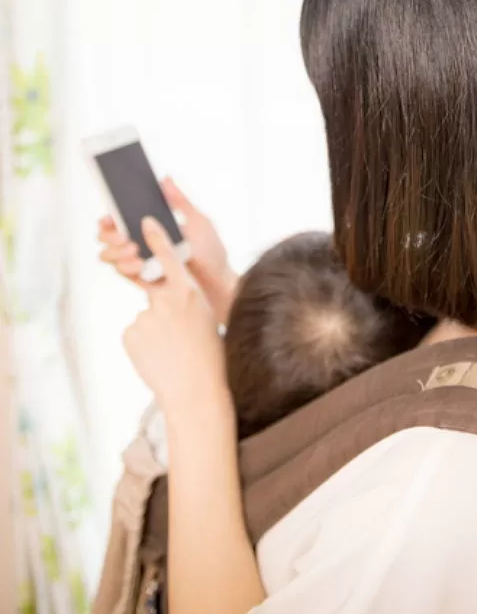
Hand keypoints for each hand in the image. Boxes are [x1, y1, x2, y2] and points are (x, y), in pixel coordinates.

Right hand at [98, 177, 236, 322]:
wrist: (220, 282)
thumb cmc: (212, 250)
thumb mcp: (198, 222)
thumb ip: (180, 202)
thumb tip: (165, 178)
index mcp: (152, 226)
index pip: (120, 218)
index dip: (109, 216)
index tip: (111, 216)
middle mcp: (142, 243)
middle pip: (108, 236)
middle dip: (109, 235)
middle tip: (123, 235)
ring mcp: (141, 262)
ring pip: (110, 255)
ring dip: (115, 252)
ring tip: (134, 250)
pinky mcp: (144, 280)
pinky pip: (124, 274)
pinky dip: (125, 268)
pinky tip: (139, 265)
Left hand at [122, 217, 229, 414]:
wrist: (196, 392)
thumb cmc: (209, 357)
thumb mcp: (204, 320)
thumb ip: (184, 302)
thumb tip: (161, 299)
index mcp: (189, 294)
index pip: (169, 257)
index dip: (156, 238)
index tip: (145, 221)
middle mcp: (165, 301)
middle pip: (155, 289)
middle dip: (162, 304)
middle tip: (177, 330)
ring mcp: (145, 316)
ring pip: (146, 316)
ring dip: (155, 331)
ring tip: (172, 352)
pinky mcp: (130, 333)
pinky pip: (136, 333)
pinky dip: (144, 344)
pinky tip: (158, 357)